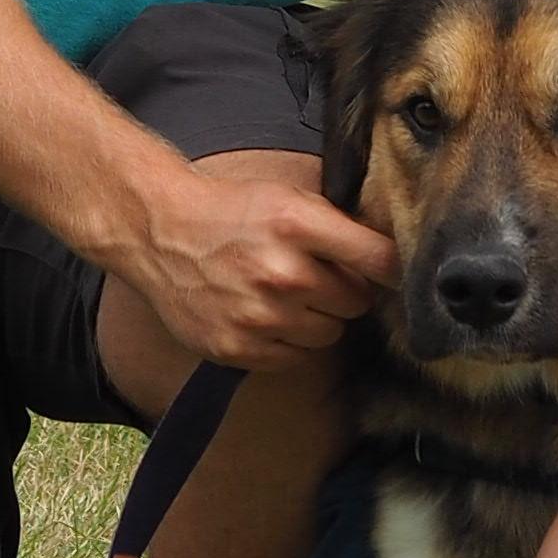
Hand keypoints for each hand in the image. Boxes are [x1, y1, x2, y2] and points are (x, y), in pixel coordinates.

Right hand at [112, 160, 390, 372]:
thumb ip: (339, 228)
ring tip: (286, 295)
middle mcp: (282, 272)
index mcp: (298, 224)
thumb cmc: (232, 212)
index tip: (397, 274)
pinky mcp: (237, 347)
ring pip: (328, 334)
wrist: (161, 232)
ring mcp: (259, 315)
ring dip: (317, 319)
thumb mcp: (289, 199)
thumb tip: (394, 261)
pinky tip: (264, 315)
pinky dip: (287, 342)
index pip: (379, 259)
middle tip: (315, 276)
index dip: (394, 269)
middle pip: (356, 302)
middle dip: (344, 291)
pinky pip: (294, 358)